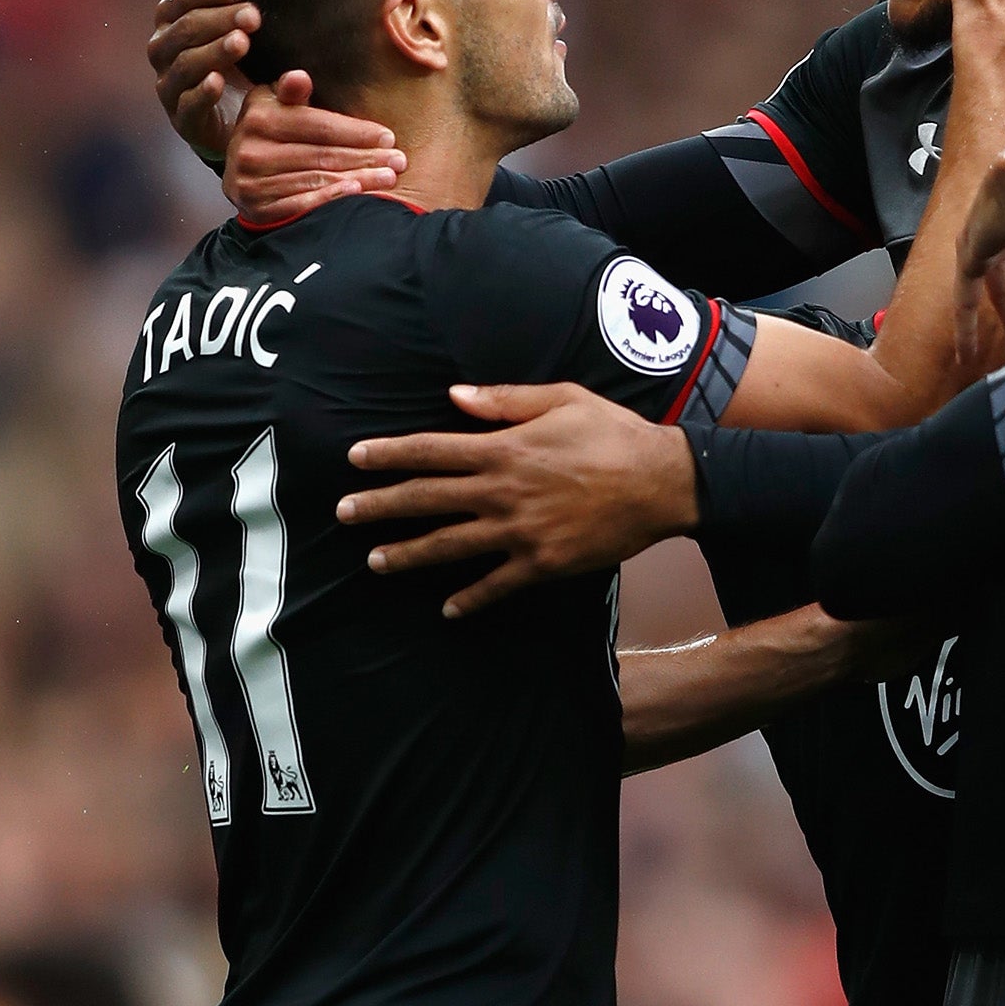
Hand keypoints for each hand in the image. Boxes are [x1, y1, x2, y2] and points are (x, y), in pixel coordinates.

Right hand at [148, 0, 406, 206]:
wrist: (250, 114)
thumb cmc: (239, 52)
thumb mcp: (229, 6)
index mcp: (173, 20)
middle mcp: (164, 51)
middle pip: (182, 29)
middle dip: (216, 19)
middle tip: (253, 16)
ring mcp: (171, 88)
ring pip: (182, 65)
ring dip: (212, 51)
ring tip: (243, 43)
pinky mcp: (185, 122)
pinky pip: (185, 106)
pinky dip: (199, 94)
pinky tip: (217, 83)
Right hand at [224, 72, 405, 223]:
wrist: (241, 172)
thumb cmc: (273, 132)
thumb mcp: (279, 105)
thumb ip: (292, 92)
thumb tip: (300, 77)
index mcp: (260, 115)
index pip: (319, 125)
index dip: (356, 131)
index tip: (389, 137)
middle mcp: (250, 148)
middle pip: (321, 154)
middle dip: (365, 157)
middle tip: (399, 161)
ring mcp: (250, 181)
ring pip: (316, 179)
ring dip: (357, 179)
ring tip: (388, 178)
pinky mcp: (255, 208)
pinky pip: (300, 205)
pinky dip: (330, 199)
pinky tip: (356, 195)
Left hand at [338, 383, 700, 615]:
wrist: (662, 482)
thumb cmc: (614, 433)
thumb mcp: (562, 399)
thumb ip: (505, 401)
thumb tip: (454, 396)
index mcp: (504, 448)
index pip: (431, 450)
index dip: (389, 454)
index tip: (355, 458)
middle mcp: (503, 492)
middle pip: (427, 499)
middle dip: (380, 505)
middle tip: (342, 513)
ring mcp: (519, 532)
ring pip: (450, 545)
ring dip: (408, 554)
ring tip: (375, 561)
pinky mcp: (542, 563)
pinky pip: (496, 584)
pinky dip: (470, 598)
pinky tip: (447, 608)